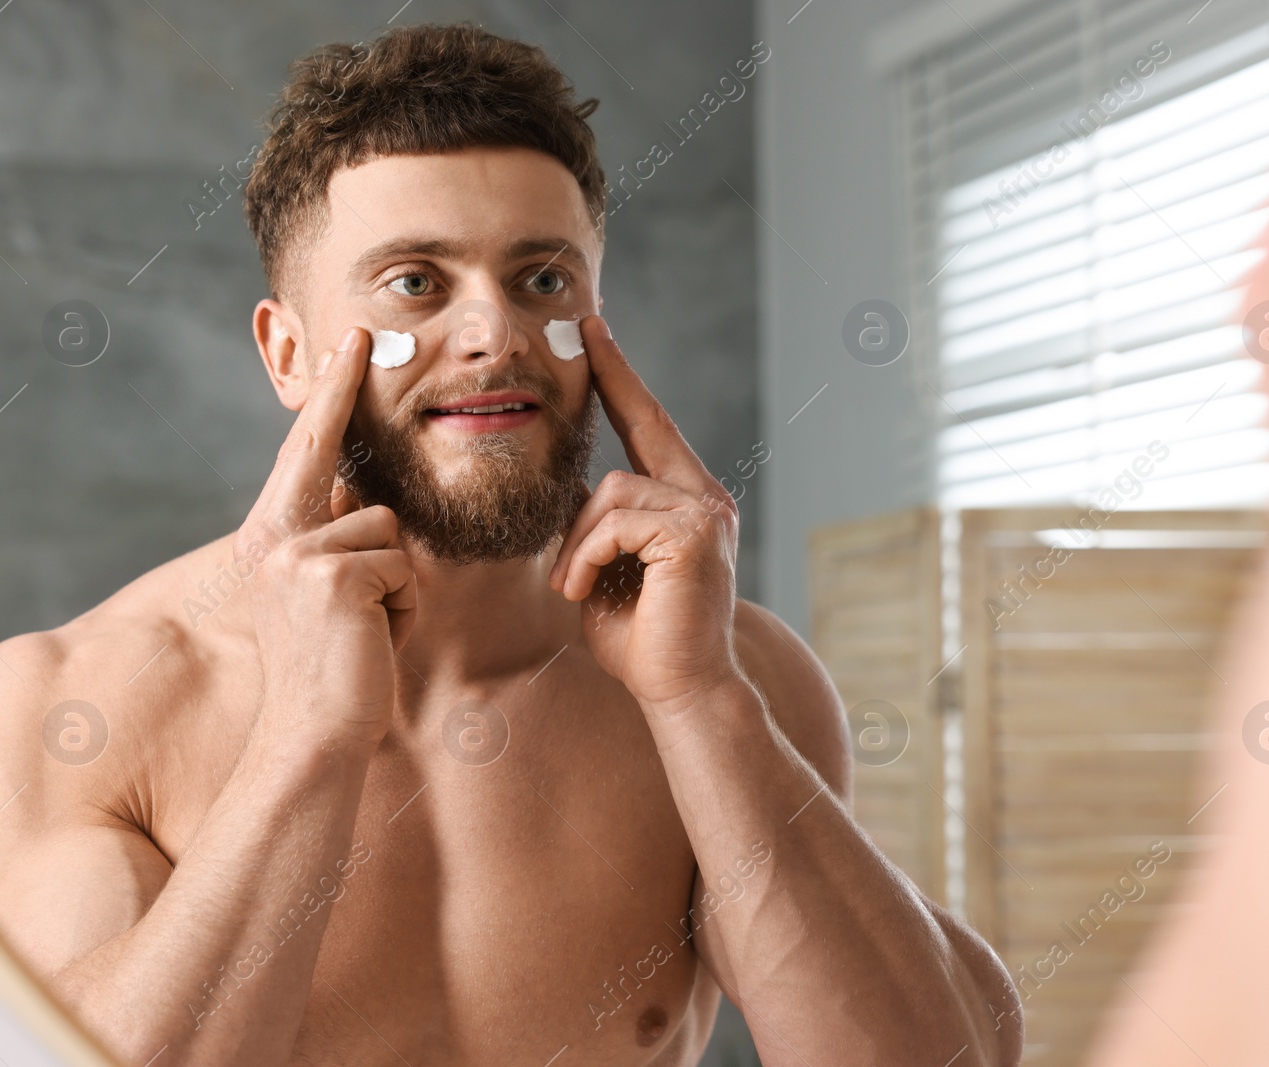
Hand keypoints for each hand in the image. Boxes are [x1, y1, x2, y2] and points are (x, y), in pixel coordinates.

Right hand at [232, 328, 415, 751]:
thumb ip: (340, 545)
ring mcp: (297, 554)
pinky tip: (375, 642)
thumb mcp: (332, 599)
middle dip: (370, 491)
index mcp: (272, 538)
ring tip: (370, 632)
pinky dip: (404, 607)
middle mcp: (274, 537)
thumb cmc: (336, 673)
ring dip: (399, 586)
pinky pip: (401, 565)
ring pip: (391, 532)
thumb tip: (369, 501)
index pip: (306, 452)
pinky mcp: (331, 575)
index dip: (327, 393)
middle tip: (360, 432)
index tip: (348, 337)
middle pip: (360, 488)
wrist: (315, 736)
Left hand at [548, 316, 743, 709]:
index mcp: (687, 501)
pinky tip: (584, 591)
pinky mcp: (692, 535)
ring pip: (611, 489)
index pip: (650, 424)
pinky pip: (613, 521)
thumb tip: (563, 482)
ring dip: (577, 541)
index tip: (597, 330)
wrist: (680, 691)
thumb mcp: (602, 569)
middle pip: (641, 426)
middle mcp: (705, 498)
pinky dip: (585, 557)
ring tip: (572, 585)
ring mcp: (704, 513)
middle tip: (583, 329)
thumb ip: (592, 524)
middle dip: (611, 378)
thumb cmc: (641, 640)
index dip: (622, 377)